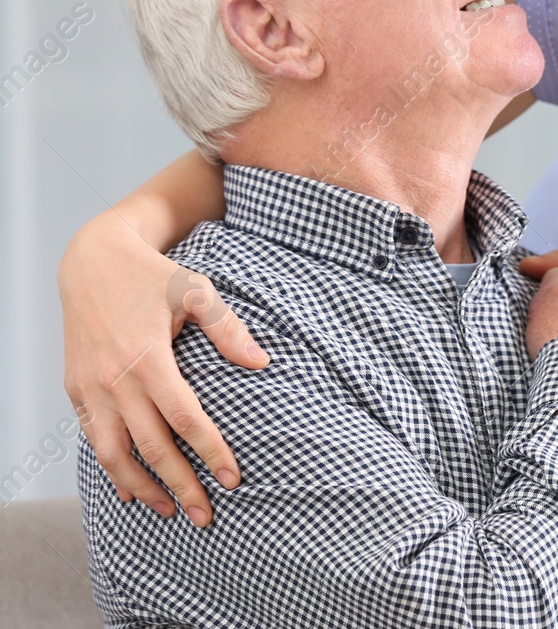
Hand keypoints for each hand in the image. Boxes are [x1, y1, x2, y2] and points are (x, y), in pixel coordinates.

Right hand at [59, 211, 266, 526]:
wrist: (92, 261)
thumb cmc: (152, 275)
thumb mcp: (195, 290)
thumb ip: (228, 329)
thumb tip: (262, 362)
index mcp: (148, 359)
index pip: (185, 419)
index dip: (211, 452)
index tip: (233, 479)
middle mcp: (115, 380)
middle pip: (152, 447)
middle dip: (180, 485)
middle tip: (205, 516)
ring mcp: (91, 388)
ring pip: (114, 453)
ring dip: (142, 486)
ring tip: (168, 511)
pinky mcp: (76, 389)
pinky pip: (93, 438)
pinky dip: (111, 466)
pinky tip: (129, 487)